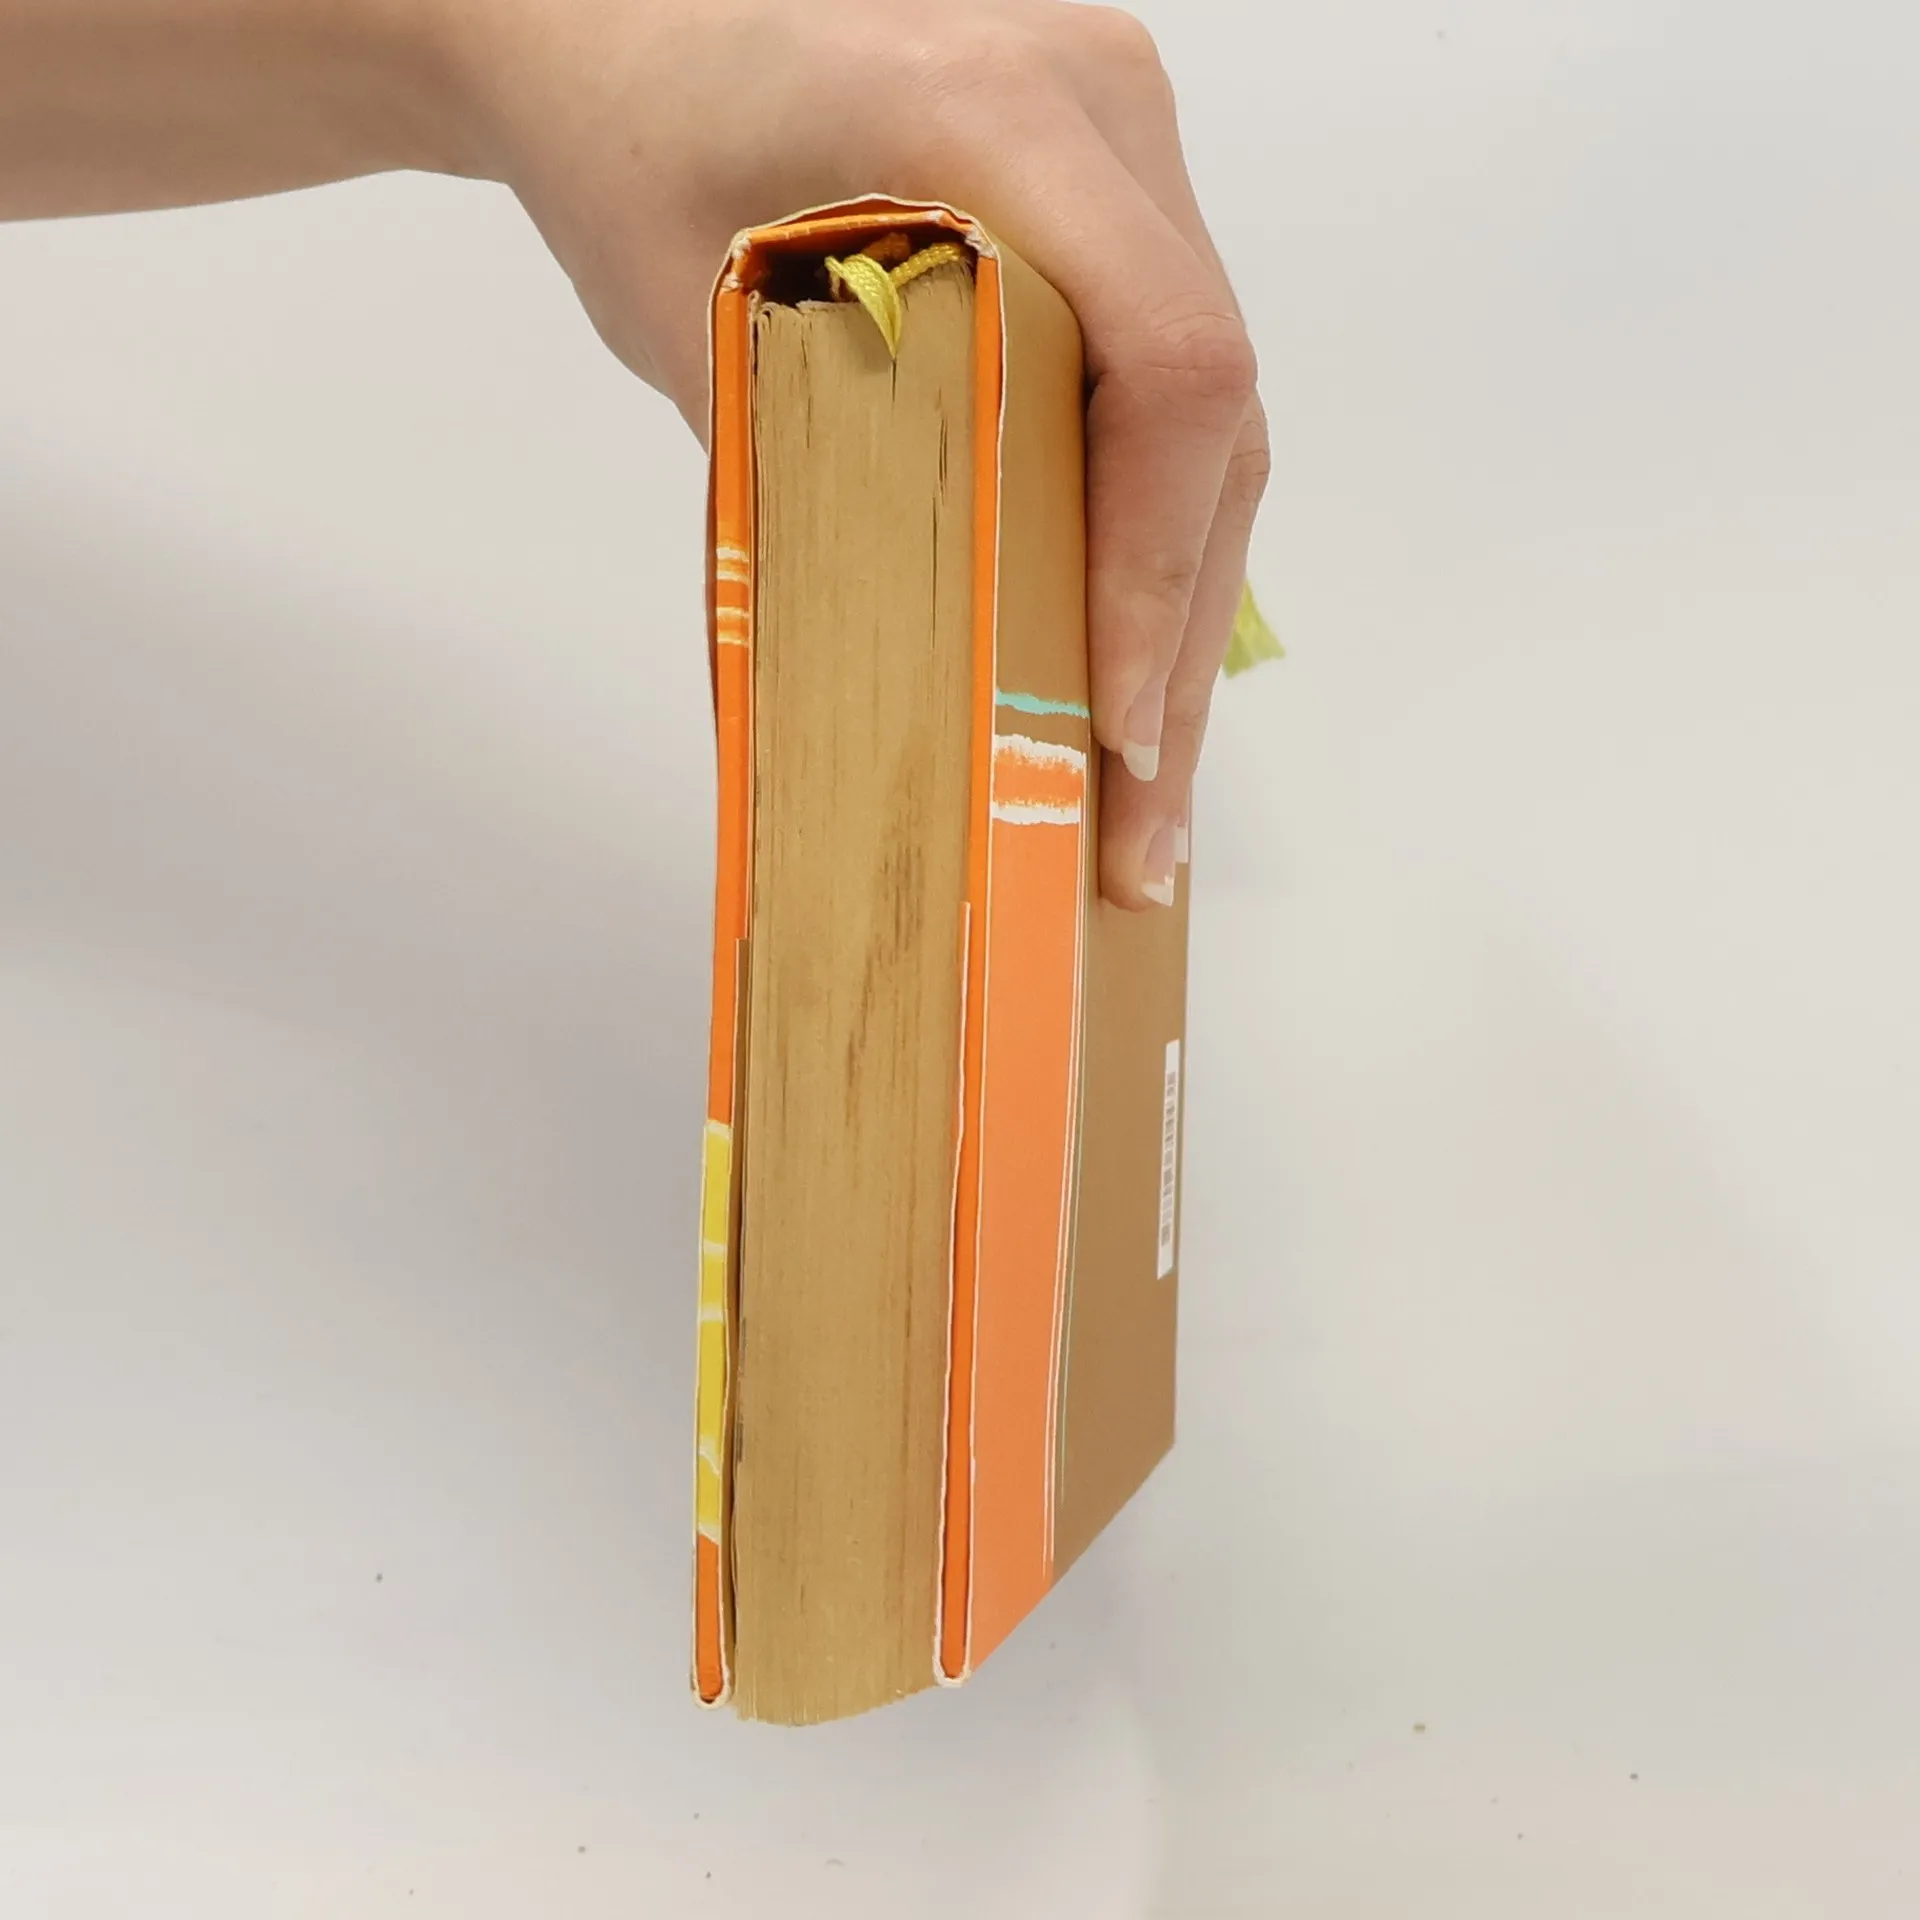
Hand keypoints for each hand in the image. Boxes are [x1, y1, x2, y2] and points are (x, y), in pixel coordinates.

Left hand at [448, 0, 1268, 905]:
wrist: (602, 10)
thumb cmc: (620, 130)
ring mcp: (1119, 140)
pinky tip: (1114, 646)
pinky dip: (1143, 520)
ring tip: (1138, 777)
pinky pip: (1158, 377)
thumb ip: (829, 477)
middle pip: (1214, 410)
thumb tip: (941, 684)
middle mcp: (1100, 105)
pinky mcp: (1102, 190)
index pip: (1170, 362)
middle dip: (1178, 633)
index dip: (1161, 565)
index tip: (1112, 722)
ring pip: (1205, 410)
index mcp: (999, 110)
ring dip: (1177, 598)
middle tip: (1140, 818)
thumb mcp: (699, 318)